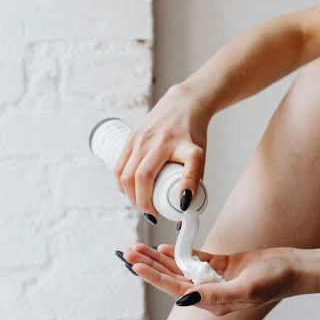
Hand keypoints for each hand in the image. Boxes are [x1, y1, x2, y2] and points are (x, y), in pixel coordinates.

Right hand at [114, 84, 209, 219]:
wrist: (183, 104)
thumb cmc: (192, 133)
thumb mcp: (199, 156)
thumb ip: (193, 180)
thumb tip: (184, 207)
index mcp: (172, 145)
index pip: (153, 176)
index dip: (151, 199)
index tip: (159, 214)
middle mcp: (154, 141)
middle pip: (136, 178)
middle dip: (140, 202)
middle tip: (151, 213)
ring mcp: (139, 138)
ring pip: (124, 174)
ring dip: (129, 194)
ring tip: (141, 203)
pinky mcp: (130, 137)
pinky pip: (119, 165)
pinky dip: (121, 182)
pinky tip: (128, 190)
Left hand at [124, 243, 303, 316]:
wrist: (294, 269)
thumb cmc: (274, 280)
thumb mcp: (245, 288)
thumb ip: (215, 295)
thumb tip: (184, 298)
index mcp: (213, 303)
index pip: (176, 288)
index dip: (154, 276)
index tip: (136, 265)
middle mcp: (211, 293)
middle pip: (173, 278)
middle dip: (150, 265)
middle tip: (128, 253)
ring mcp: (215, 279)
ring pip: (181, 268)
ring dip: (160, 259)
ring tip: (139, 248)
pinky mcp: (222, 266)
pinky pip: (196, 260)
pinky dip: (181, 254)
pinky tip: (166, 248)